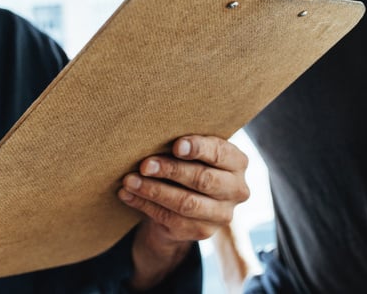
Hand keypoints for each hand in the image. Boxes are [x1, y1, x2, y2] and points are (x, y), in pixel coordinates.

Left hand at [119, 135, 249, 289]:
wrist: (187, 205)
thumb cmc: (190, 164)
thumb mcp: (195, 153)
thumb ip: (186, 146)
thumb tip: (156, 134)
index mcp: (238, 163)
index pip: (220, 154)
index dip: (198, 149)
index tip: (176, 146)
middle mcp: (237, 190)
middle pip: (203, 179)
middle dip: (171, 170)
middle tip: (144, 164)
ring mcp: (222, 214)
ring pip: (185, 203)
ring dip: (153, 190)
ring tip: (129, 180)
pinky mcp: (203, 232)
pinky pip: (171, 218)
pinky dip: (145, 205)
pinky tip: (128, 194)